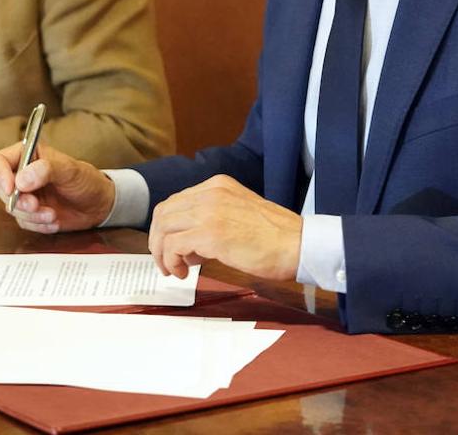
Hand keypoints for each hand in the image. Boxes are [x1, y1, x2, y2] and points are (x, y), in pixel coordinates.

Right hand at [0, 141, 114, 233]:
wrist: (98, 204)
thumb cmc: (85, 179)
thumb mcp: (69, 169)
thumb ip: (46, 170)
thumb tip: (21, 181)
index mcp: (27, 155)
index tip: (11, 188)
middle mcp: (21, 175)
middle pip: (0, 188)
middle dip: (18, 201)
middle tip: (35, 205)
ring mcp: (24, 196)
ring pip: (11, 208)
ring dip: (31, 215)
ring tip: (52, 215)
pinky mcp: (30, 214)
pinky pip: (23, 223)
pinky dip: (38, 225)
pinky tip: (54, 221)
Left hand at [148, 175, 301, 280]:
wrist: (299, 244)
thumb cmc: (276, 237)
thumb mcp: (240, 213)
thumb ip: (213, 219)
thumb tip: (189, 243)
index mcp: (218, 185)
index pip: (176, 201)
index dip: (167, 226)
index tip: (171, 246)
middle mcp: (210, 192)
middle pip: (164, 212)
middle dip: (158, 239)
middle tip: (166, 260)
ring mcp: (209, 211)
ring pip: (164, 228)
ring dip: (162, 252)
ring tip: (174, 269)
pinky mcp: (209, 234)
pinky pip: (173, 245)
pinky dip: (171, 261)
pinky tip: (183, 272)